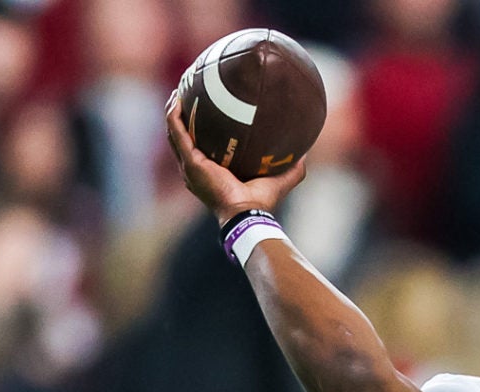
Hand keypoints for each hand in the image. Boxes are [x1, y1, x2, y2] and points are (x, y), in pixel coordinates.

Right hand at [162, 98, 309, 223]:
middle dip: (180, 115)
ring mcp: (189, 164)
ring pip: (173, 131)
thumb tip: (306, 152)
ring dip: (172, 110)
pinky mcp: (190, 160)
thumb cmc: (261, 201)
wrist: (248, 212)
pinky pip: (176, 131)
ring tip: (177, 91)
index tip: (203, 109)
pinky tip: (177, 99)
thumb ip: (293, 167)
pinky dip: (174, 115)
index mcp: (209, 172)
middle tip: (186, 93)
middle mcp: (195, 168)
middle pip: (181, 136)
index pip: (198, 147)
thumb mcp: (279, 179)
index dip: (197, 128)